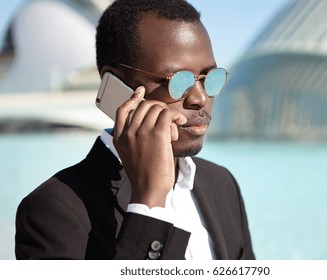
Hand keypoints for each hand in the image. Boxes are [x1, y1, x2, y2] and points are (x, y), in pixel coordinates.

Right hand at [113, 86, 186, 207]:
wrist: (149, 189)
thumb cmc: (145, 174)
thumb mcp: (132, 154)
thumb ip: (135, 137)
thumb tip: (154, 119)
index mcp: (118, 137)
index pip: (122, 110)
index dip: (132, 98)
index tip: (140, 91)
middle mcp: (128, 132)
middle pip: (144, 106)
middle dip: (158, 108)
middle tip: (168, 121)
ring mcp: (141, 132)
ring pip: (157, 108)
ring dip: (169, 115)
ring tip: (173, 131)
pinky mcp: (157, 134)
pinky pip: (168, 114)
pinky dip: (176, 115)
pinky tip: (181, 122)